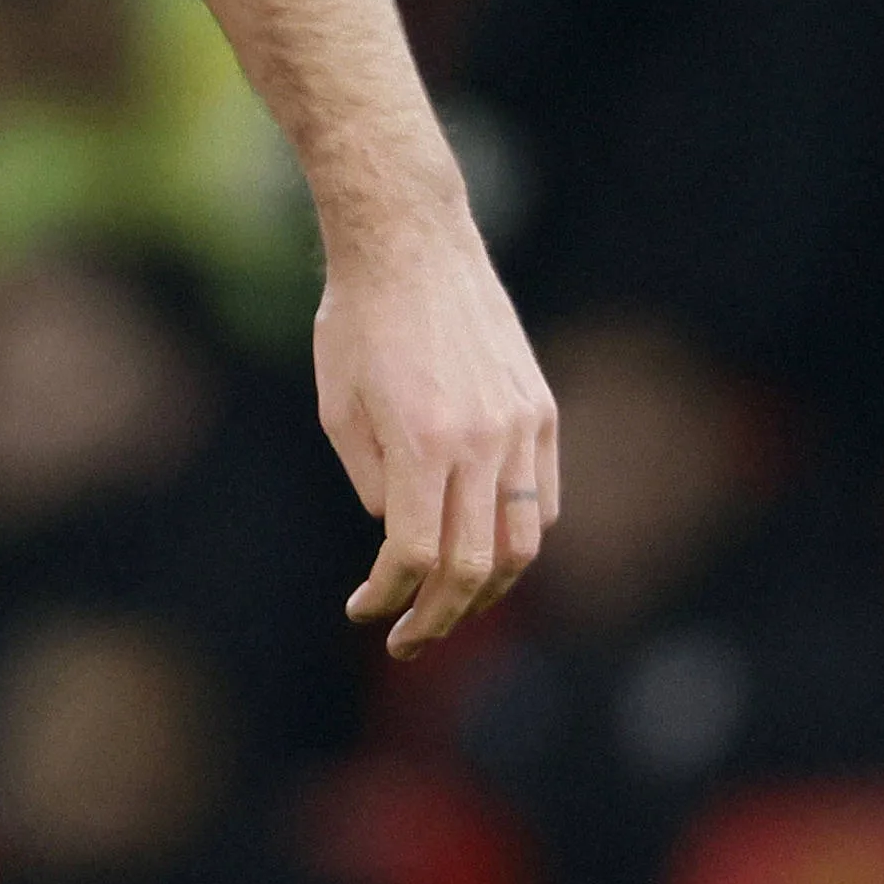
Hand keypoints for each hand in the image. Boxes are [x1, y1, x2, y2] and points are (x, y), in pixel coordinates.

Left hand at [318, 223, 555, 646]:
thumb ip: (374, 483)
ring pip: (524, 542)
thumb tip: (402, 537)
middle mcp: (483, 440)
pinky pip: (544, 499)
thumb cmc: (357, 323)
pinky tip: (486, 553)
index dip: (387, 597)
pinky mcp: (541, 410)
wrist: (412, 244)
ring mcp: (522, 425)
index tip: (362, 610)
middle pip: (476, 566)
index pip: (417, 556)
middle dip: (439, 616)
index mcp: (423, 443)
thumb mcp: (339, 410)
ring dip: (489, 589)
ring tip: (451, 606)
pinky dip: (519, 540)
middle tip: (406, 639)